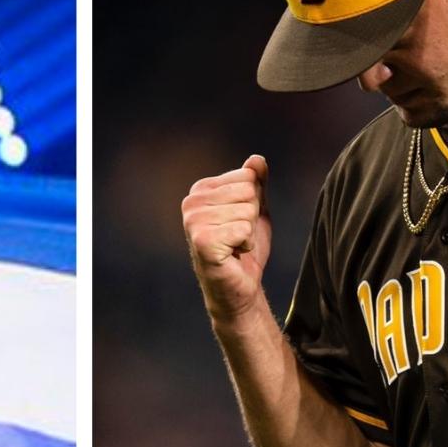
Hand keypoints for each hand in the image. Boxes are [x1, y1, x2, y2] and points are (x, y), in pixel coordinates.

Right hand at [181, 154, 272, 323]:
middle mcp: (191, 202)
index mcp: (200, 190)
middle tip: (238, 237)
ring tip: (234, 246)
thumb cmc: (244, 248)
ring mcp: (193, 222)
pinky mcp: (202, 241)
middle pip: (248, 191)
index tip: (239, 222)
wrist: (238, 287)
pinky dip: (246, 244)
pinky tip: (233, 255)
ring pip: (247, 211)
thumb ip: (257, 183)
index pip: (248, 176)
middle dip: (252, 217)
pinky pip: (243, 229)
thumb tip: (257, 159)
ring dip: (249, 233)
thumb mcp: (256, 209)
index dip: (254, 202)